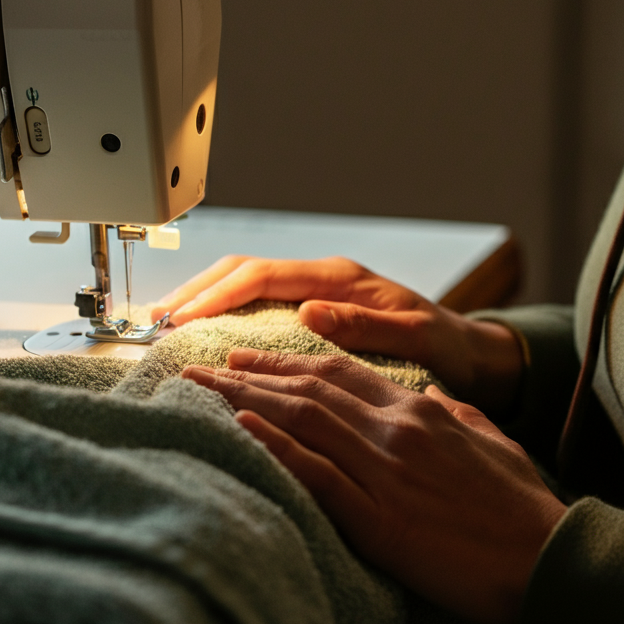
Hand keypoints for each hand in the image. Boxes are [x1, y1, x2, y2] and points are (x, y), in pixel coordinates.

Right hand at [152, 256, 523, 412]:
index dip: (218, 295)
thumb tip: (309, 312)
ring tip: (166, 322)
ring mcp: (318, 292)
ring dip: (205, 298)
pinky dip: (225, 311)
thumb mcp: (418, 338)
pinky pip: (258, 303)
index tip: (182, 317)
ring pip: (247, 283)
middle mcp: (324, 279)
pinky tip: (205, 333)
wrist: (468, 353)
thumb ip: (368, 326)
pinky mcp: (315, 309)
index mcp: (342, 280)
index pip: (264, 276)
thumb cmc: (448, 348)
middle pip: (244, 271)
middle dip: (197, 290)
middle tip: (154, 317)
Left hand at [183, 350, 564, 623]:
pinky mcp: (380, 521)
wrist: (550, 558)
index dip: (288, 362)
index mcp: (422, 411)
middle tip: (207, 367)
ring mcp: (387, 472)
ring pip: (304, 421)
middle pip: (309, 389)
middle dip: (251, 374)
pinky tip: (241, 430)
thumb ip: (455, 412)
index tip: (250, 359)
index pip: (341, 372)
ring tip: (202, 390)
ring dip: (246, 402)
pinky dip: (276, 448)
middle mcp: (398, 430)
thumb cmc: (523, 506)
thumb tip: (427, 391)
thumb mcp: (493, 441)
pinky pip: (317, 474)